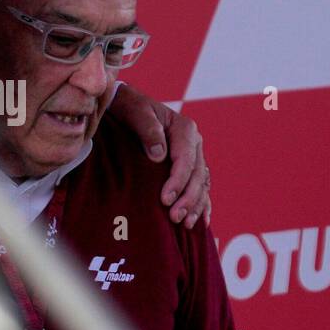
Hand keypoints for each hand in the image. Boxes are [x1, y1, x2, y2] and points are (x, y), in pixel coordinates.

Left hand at [109, 84, 211, 227]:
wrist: (127, 105)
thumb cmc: (130, 107)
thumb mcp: (136, 111)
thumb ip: (148, 130)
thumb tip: (159, 155)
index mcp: (184, 128)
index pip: (185, 160)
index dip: (178, 181)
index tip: (166, 199)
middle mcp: (193, 142)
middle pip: (196, 175)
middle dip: (187, 199)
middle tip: (175, 217)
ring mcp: (193, 154)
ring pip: (201, 183)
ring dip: (196, 205)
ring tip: (186, 224)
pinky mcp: (188, 165)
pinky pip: (200, 186)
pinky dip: (201, 203)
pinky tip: (201, 221)